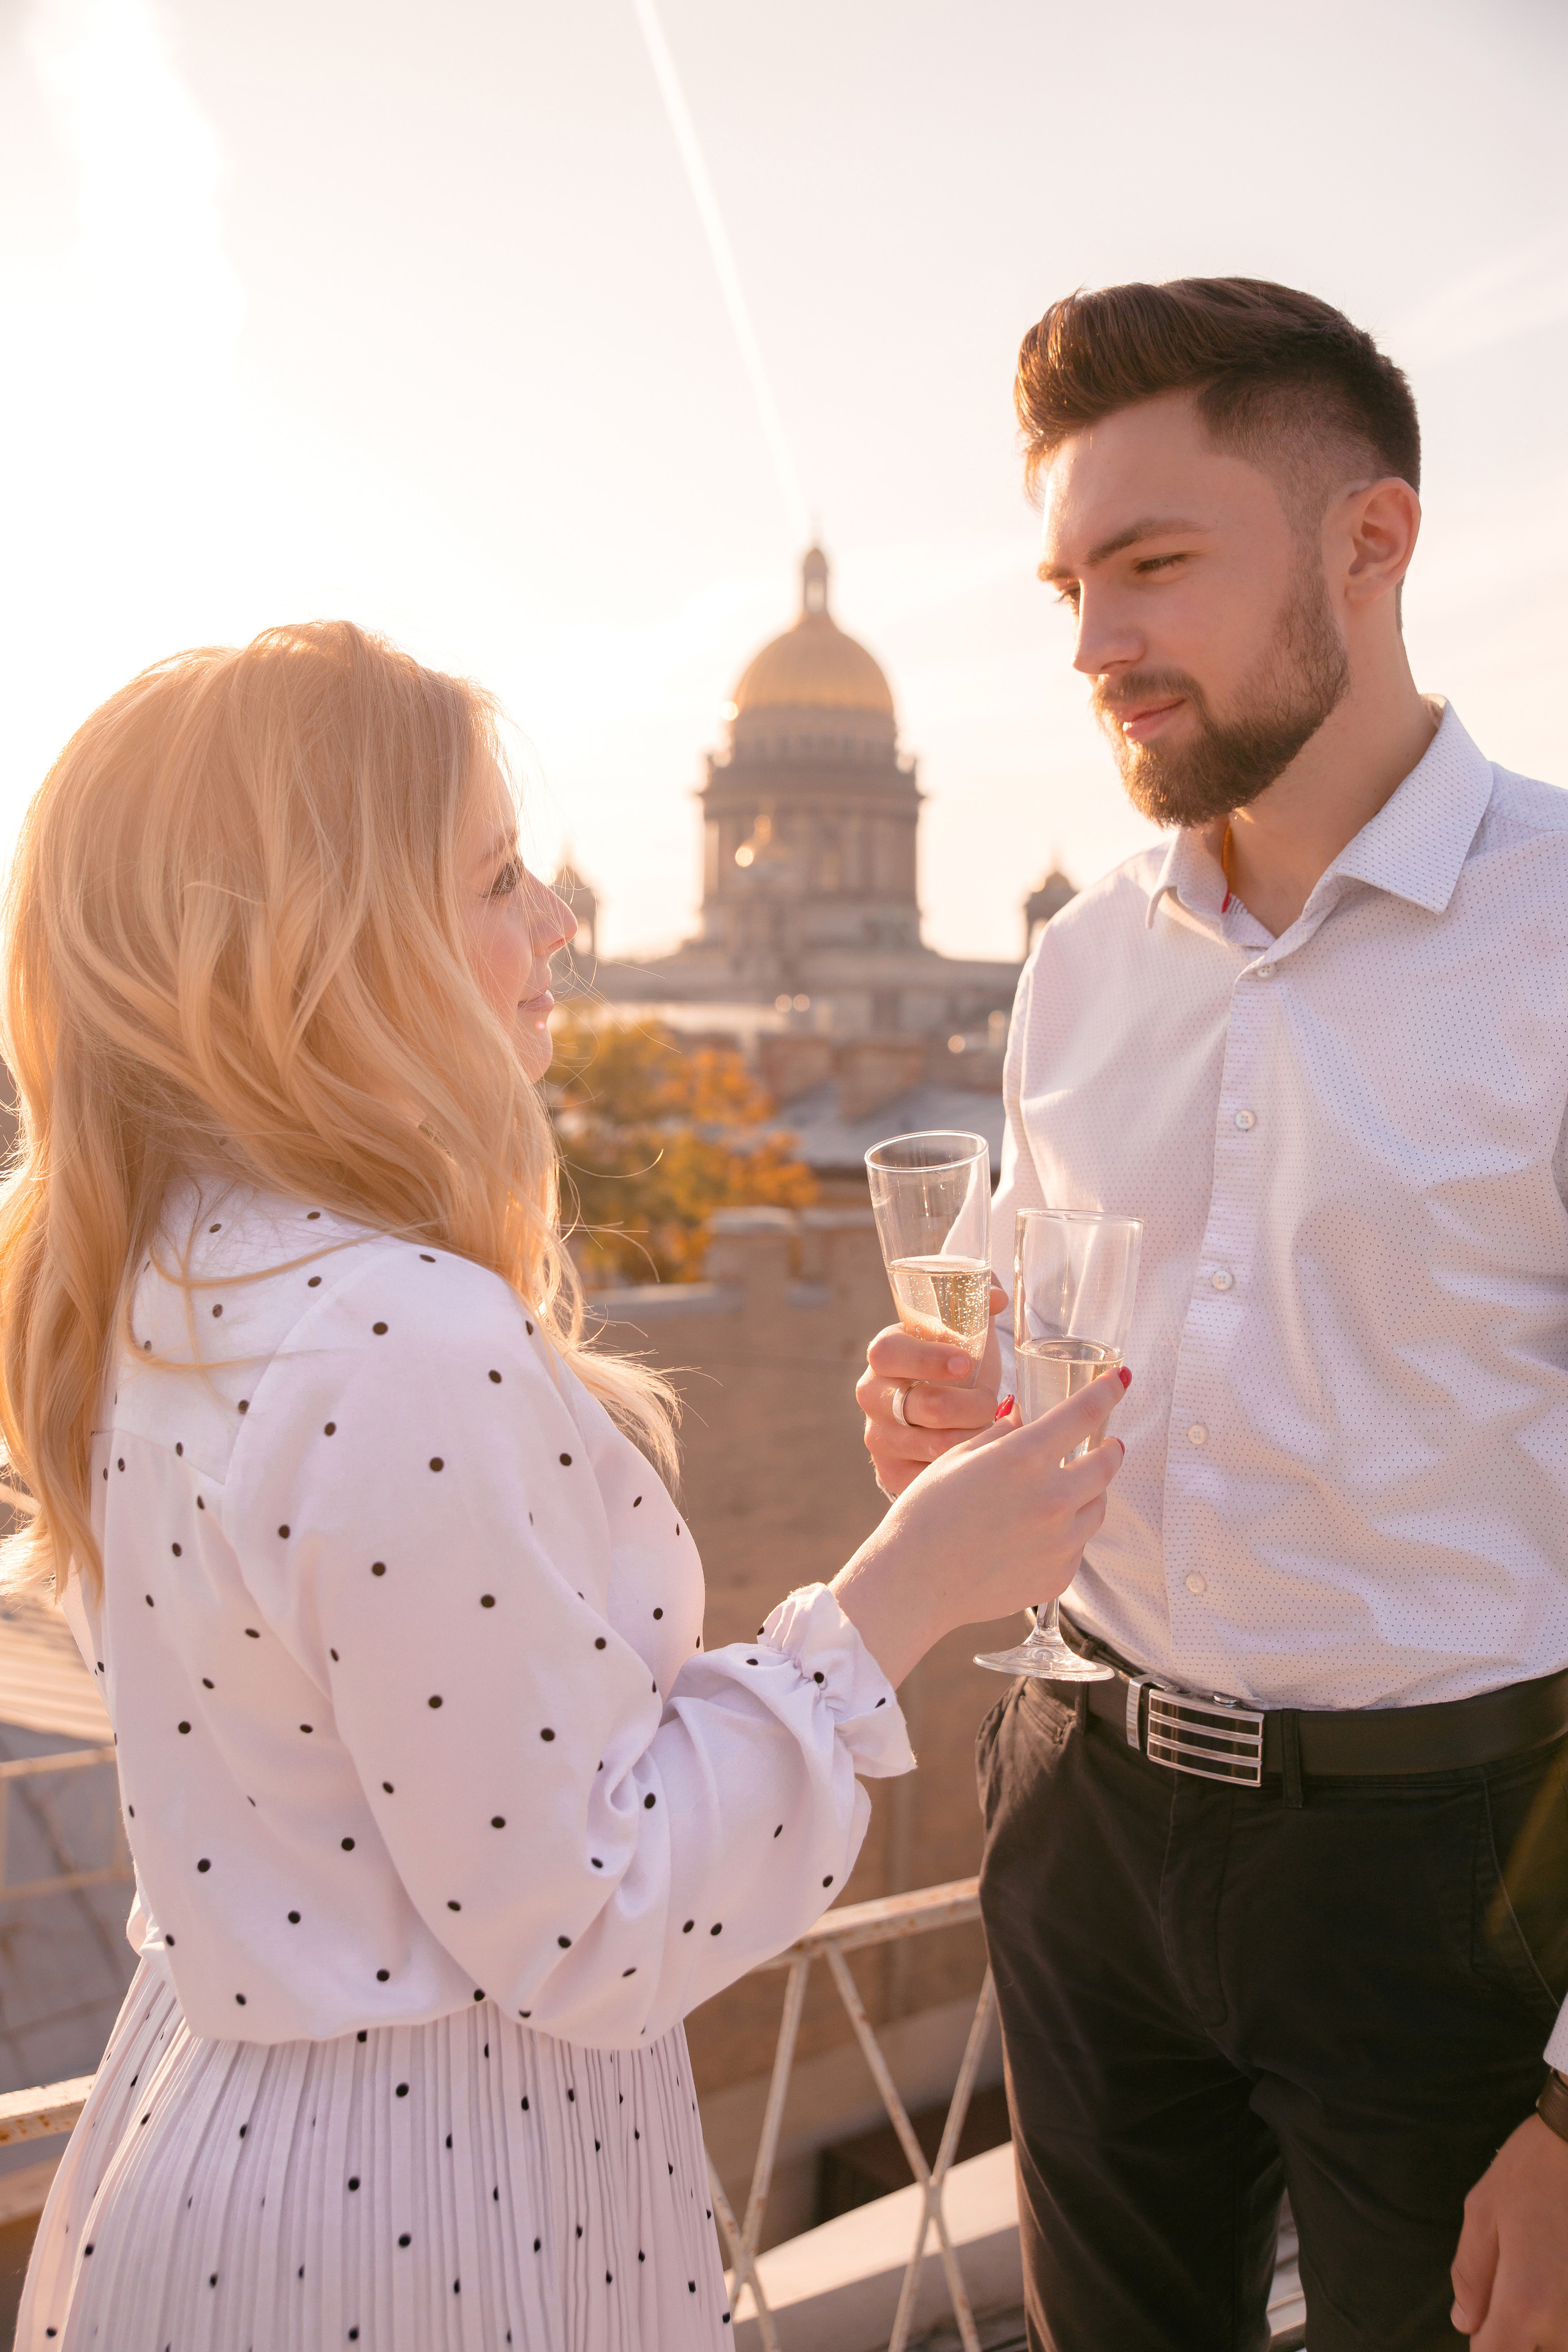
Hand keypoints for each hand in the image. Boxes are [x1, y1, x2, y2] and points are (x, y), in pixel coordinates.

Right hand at [831, 1367, 1126, 1687]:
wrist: (914, 1583)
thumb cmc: (926, 1515)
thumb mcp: (958, 1458)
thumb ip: (1000, 1436)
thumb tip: (1022, 1421)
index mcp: (1024, 1458)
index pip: (1083, 1413)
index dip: (1107, 1391)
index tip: (1120, 1379)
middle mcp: (1052, 1498)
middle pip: (1106, 1463)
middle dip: (1109, 1449)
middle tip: (1107, 1444)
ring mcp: (1060, 1542)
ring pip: (1097, 1507)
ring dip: (1089, 1492)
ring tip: (1065, 1491)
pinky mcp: (1059, 1576)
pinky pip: (1077, 1545)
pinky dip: (1066, 1533)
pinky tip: (1036, 1534)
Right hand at [857, 1282, 1006, 1498]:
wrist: (934, 1414)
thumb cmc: (953, 1365)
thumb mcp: (965, 1332)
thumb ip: (979, 1302)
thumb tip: (995, 1297)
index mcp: (884, 1354)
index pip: (890, 1353)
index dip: (928, 1359)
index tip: (967, 1364)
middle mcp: (872, 1395)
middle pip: (922, 1406)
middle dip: (970, 1407)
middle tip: (992, 1405)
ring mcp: (878, 1436)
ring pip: (934, 1445)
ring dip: (971, 1438)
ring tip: (988, 1430)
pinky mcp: (890, 1471)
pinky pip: (932, 1475)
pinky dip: (959, 1468)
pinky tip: (973, 1457)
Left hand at [1451, 2114, 1567, 2345]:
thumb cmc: (1533, 2169)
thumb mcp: (1482, 2212)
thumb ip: (1470, 2276)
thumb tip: (1465, 2324)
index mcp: (1525, 2303)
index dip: (1484, 2342)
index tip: (1484, 2319)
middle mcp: (1566, 2324)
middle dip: (1516, 2329)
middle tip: (1517, 2273)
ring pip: (1557, 2340)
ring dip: (1544, 2320)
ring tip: (1539, 2263)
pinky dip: (1563, 2308)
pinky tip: (1558, 2266)